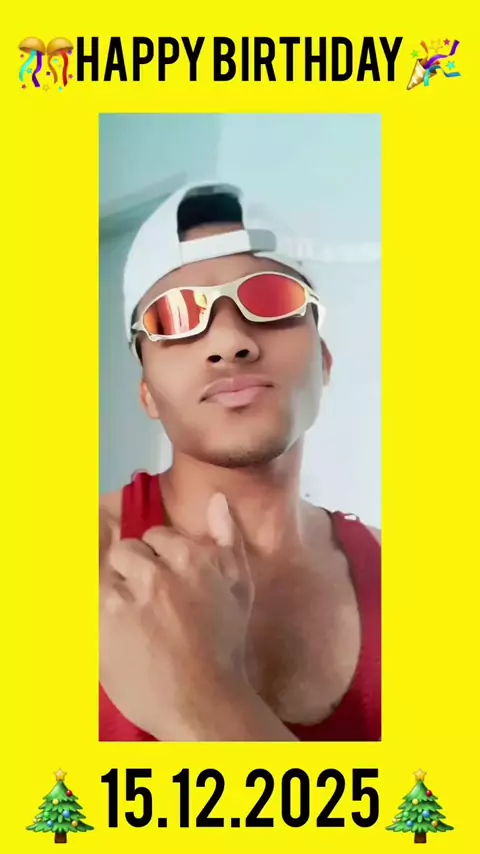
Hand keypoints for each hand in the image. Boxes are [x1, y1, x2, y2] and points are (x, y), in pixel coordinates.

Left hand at [100, 493, 256, 739]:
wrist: (205, 704)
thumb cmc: (226, 647)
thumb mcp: (238, 589)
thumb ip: (227, 541)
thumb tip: (217, 501)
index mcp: (189, 560)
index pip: (154, 537)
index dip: (157, 559)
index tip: (163, 585)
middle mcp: (154, 574)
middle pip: (126, 552)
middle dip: (134, 573)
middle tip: (147, 604)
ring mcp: (124, 600)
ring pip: (105, 574)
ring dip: (115, 591)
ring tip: (130, 621)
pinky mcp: (100, 627)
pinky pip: (86, 598)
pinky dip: (95, 610)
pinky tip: (112, 628)